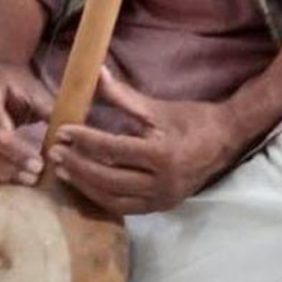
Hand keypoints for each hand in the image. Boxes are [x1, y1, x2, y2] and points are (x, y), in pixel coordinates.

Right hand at [0, 64, 52, 185]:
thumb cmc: (19, 85)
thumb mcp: (35, 90)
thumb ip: (48, 110)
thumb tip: (65, 136)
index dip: (14, 146)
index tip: (38, 160)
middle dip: (11, 161)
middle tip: (35, 173)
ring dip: (1, 171)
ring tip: (27, 179)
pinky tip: (9, 180)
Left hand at [48, 67, 240, 214]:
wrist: (226, 140)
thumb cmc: (192, 118)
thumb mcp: (157, 107)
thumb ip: (123, 95)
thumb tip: (96, 73)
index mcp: (161, 154)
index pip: (113, 149)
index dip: (85, 140)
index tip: (62, 131)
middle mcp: (161, 182)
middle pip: (108, 179)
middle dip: (78, 167)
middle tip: (54, 154)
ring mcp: (162, 199)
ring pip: (113, 199)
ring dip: (84, 186)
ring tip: (62, 171)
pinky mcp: (161, 208)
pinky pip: (124, 207)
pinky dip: (102, 198)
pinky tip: (84, 185)